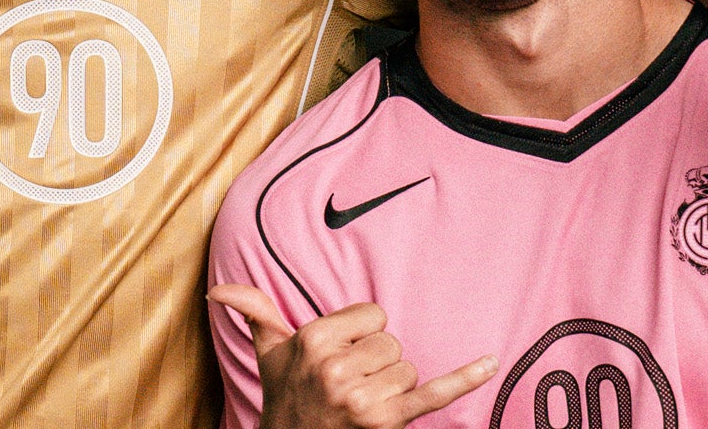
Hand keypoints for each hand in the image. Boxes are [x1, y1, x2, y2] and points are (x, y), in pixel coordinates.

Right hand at [209, 284, 495, 428]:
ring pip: (409, 370)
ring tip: (363, 404)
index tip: (343, 357)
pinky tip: (490, 362)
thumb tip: (217, 292)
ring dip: (394, 388)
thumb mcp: (268, 355)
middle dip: (378, 364)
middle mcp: (335, 366)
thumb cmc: (286, 400)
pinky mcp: (388, 422)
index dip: (362, 336)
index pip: (371, 315)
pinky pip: (434, 394)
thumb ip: (253, 312)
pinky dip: (464, 378)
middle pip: (392, 343)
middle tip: (350, 386)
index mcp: (312, 339)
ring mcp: (362, 397)